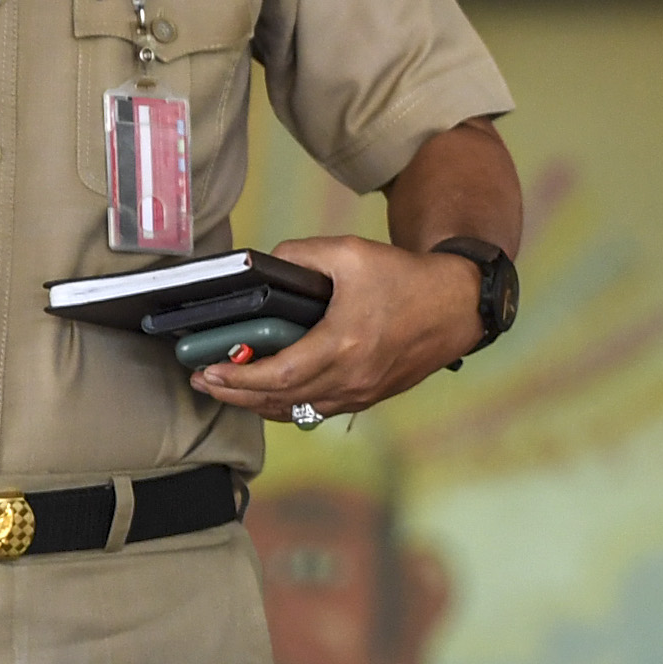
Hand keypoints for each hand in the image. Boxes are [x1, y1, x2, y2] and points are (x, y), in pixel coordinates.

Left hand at [189, 233, 482, 420]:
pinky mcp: (370, 395)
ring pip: (298, 411)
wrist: (457, 305)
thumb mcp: (351, 252)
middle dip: (236, 393)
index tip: (208, 370)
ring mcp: (362, 392)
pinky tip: (270, 393)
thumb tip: (265, 265)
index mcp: (345, 345)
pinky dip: (288, 405)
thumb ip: (301, 256)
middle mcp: (353, 377)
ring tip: (229, 389)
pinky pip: (318, 410)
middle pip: (280, 400)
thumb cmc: (407, 278)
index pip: (279, 375)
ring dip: (258, 403)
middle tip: (204, 383)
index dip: (238, 377)